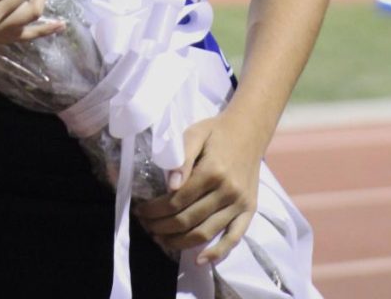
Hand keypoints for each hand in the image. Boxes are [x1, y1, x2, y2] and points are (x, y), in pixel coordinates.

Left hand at [135, 113, 262, 266]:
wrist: (249, 130)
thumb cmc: (216, 131)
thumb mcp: (195, 134)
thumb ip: (182, 159)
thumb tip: (170, 185)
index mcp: (213, 171)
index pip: (177, 200)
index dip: (156, 210)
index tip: (141, 211)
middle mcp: (228, 191)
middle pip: (189, 219)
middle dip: (162, 226)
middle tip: (146, 226)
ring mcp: (240, 204)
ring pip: (206, 232)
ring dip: (180, 242)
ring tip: (161, 239)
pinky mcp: (249, 211)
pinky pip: (233, 238)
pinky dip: (217, 253)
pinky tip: (198, 260)